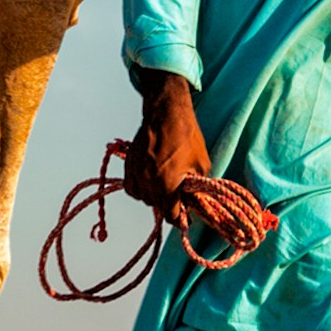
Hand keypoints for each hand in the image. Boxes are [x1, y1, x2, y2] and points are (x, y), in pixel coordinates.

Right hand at [127, 69, 211, 205]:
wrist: (166, 112)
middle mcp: (148, 182)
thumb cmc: (187, 136)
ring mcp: (135, 172)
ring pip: (141, 197)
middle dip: (167, 204)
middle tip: (178, 196)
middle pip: (155, 206)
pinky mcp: (128, 164)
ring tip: (164, 186)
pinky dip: (140, 187)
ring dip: (152, 196)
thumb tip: (194, 201)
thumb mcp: (201, 165)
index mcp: (166, 185)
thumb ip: (196, 188)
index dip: (180, 218)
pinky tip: (150, 179)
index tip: (185, 218)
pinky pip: (131, 185)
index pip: (170, 215)